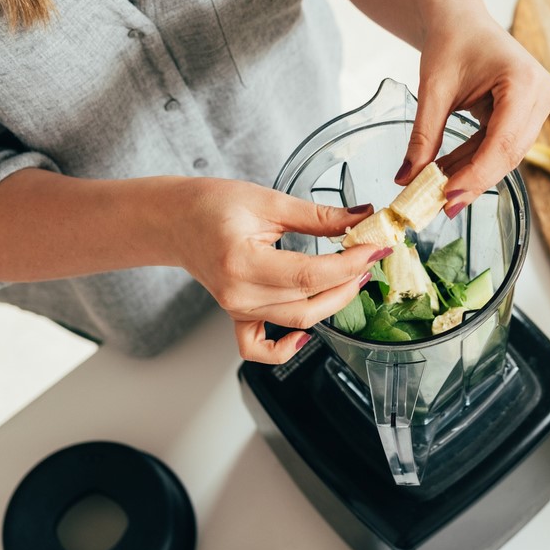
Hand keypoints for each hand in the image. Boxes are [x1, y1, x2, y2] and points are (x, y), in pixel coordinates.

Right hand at [168, 179, 389, 363]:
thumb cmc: (211, 205)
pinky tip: (305, 336)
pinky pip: (259, 348)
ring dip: (333, 302)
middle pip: (309, 302)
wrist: (175, 219)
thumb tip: (361, 218)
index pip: (310, 274)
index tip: (375, 249)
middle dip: (348, 282)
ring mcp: (237, 309)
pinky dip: (284, 349)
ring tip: (352, 275)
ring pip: (297, 321)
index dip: (349, 264)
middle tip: (369, 257)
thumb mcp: (268, 200)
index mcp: (242, 262)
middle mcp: (238, 293)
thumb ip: (318, 215)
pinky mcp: (237, 315)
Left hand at [398, 13, 549, 215]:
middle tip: (441, 206)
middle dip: (474, 181)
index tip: (448, 198)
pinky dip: (475, 160)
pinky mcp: (529, 113)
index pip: (503, 142)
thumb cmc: (450, 40)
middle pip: (509, 153)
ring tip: (438, 191)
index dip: (477, 175)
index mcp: (524, 81)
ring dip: (473, 173)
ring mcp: (539, 105)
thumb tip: (407, 180)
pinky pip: (502, 146)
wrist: (459, 18)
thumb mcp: (432, 89)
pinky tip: (449, 173)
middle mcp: (541, 94)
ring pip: (507, 155)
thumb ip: (423, 136)